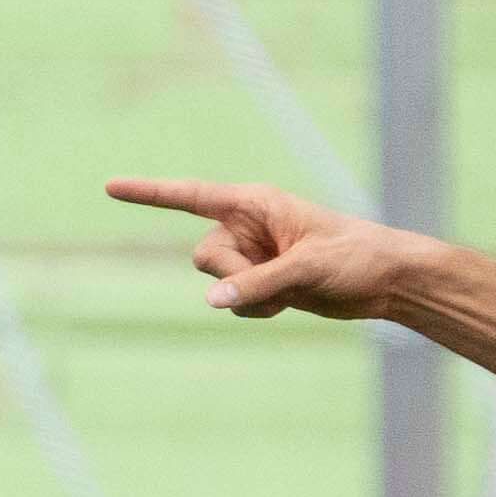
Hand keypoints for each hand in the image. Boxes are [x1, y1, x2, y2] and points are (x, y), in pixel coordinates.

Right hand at [108, 176, 434, 320]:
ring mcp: (253, 256)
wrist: (386, 281)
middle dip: (231, 275)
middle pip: (204, 255)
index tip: (109, 187)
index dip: (148, 193)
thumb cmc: (355, 257)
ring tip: (290, 290)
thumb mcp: (305, 268)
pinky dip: (256, 309)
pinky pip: (235, 302)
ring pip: (217, 282)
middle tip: (275, 278)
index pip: (190, 195)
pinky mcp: (262, 282)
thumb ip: (257, 283)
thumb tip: (212, 300)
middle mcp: (247, 226)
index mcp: (254, 203)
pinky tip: (289, 304)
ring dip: (247, 297)